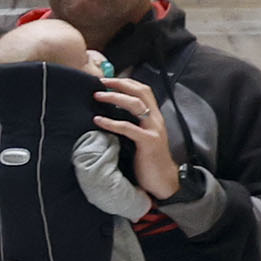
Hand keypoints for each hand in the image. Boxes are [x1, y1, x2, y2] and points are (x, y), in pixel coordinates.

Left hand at [93, 76, 182, 199]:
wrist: (163, 180)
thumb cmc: (148, 159)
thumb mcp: (141, 137)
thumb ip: (132, 123)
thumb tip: (111, 113)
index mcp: (154, 116)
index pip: (143, 90)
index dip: (126, 82)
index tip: (108, 80)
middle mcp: (156, 119)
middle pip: (140, 92)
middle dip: (120, 84)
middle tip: (100, 82)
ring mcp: (154, 130)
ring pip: (136, 105)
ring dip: (115, 98)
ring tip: (97, 96)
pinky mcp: (148, 142)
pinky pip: (128, 128)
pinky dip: (111, 122)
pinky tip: (98, 120)